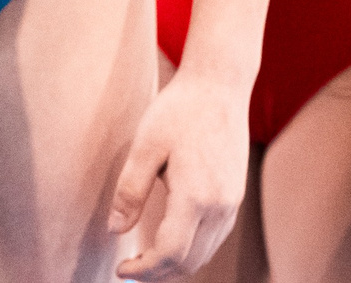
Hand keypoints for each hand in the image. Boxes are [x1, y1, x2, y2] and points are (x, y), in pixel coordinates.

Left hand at [109, 70, 247, 279]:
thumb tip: (114, 231)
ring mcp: (232, 203)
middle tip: (129, 270)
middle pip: (189, 262)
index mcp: (195, 196)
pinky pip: (214, 239)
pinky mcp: (235, 197)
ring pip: (204, 254)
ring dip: (175, 265)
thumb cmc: (178, 111)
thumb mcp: (145, 146)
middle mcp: (220, 207)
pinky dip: (192, 250)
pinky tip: (170, 241)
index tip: (120, 270)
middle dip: (157, 273)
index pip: (170, 254)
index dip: (144, 269)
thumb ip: (130, 192)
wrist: (219, 86)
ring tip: (144, 259)